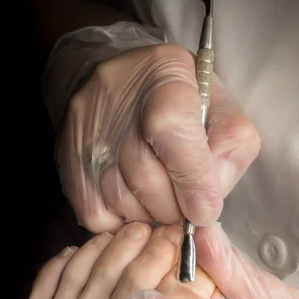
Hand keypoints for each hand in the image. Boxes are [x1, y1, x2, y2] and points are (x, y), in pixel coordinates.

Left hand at [0, 223, 221, 298]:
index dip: (198, 286)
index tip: (202, 280)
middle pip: (140, 270)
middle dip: (165, 246)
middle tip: (176, 238)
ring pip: (99, 260)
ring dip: (123, 240)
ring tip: (139, 232)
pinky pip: (55, 271)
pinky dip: (73, 254)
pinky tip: (84, 251)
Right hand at [57, 44, 259, 232]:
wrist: (118, 82)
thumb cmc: (179, 99)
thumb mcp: (220, 107)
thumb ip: (230, 149)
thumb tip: (207, 201)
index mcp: (164, 77)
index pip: (172, 131)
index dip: (193, 179)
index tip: (205, 209)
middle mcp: (115, 103)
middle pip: (148, 179)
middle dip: (176, 207)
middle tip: (186, 205)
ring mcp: (86, 136)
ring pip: (123, 202)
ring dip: (151, 214)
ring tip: (162, 198)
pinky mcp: (68, 164)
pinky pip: (98, 216)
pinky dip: (123, 221)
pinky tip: (136, 202)